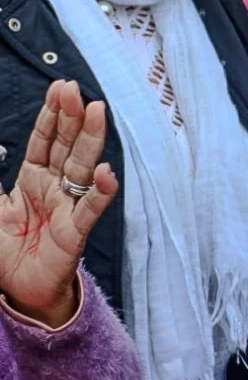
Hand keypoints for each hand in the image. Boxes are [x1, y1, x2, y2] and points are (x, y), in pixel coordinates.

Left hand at [0, 82, 117, 327]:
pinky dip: (100, 191)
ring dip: (91, 140)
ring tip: (97, 112)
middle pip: (66, 146)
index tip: (61, 88)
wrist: (18, 291)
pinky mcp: (76, 233)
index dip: (52, 116)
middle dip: (72, 118)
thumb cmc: (6, 251)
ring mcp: (68, 207)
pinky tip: (106, 171)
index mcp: (32, 180)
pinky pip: (90, 209)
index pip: (44, 141)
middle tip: (76, 90)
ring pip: (81, 168)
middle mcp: (54, 188)